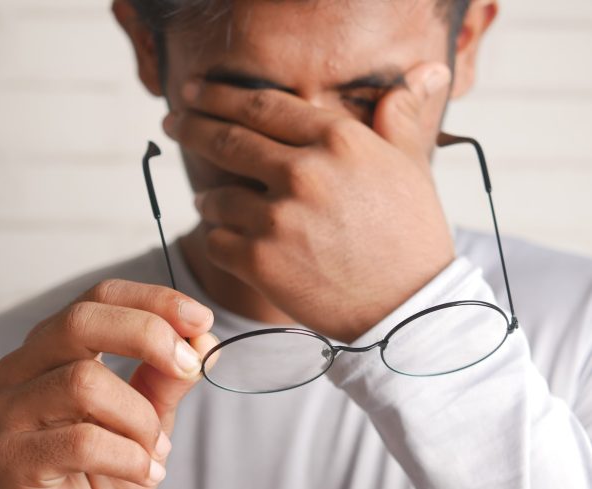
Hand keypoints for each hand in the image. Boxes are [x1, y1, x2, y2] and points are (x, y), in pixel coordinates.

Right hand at [0, 280, 214, 488]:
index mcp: (54, 345)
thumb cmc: (106, 465)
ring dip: (140, 418)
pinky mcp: (9, 458)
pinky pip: (81, 442)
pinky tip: (143, 472)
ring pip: (84, 383)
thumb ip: (168, 377)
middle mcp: (22, 367)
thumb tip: (203, 338)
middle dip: (149, 336)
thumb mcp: (149, 415)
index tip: (202, 318)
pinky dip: (129, 457)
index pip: (100, 297)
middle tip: (189, 366)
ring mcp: (8, 410)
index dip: (154, 300)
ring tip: (156, 448)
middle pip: (81, 321)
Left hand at [164, 62, 454, 341]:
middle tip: (172, 122)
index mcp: (338, 140)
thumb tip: (427, 70)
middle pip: (227, 140)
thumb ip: (401, 117)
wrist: (408, 309)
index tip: (194, 92)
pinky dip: (218, 240)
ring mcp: (278, 219)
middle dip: (191, 127)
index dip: (219, 95)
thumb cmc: (411, 236)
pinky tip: (228, 241)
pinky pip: (216, 242)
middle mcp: (303, 172)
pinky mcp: (260, 262)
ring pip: (215, 198)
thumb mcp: (413, 168)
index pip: (262, 105)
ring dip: (209, 200)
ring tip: (210, 203)